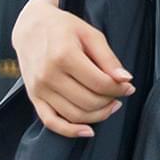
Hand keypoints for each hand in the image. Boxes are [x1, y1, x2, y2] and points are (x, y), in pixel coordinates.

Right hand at [11, 0, 136, 138]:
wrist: (31, 27)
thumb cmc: (63, 28)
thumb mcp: (90, 34)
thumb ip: (108, 58)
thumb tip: (125, 80)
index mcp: (64, 55)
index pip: (99, 83)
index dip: (119, 88)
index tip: (128, 86)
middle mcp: (49, 74)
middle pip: (88, 101)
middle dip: (110, 101)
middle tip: (119, 94)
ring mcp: (39, 88)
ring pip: (74, 115)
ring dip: (98, 116)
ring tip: (109, 105)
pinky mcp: (33, 97)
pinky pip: (52, 122)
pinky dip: (70, 131)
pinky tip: (88, 130)